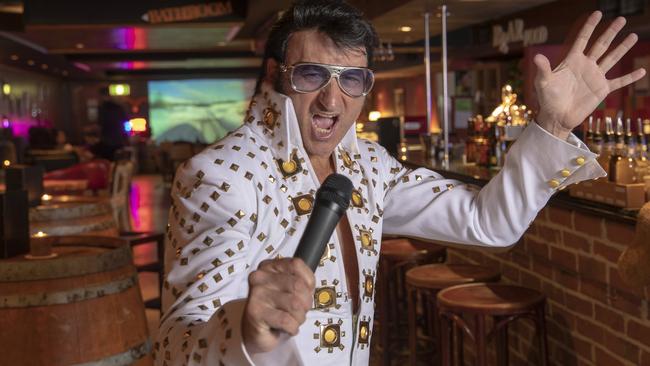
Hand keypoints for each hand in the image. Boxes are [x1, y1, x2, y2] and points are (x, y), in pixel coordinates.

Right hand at [242, 258, 314, 352]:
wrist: (257, 332)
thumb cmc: (278, 309)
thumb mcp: (291, 289)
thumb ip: (301, 281)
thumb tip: (310, 285)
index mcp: (269, 266)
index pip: (296, 264)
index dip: (308, 282)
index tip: (304, 293)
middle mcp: (260, 277)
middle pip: (298, 285)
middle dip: (306, 303)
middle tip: (299, 311)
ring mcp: (256, 294)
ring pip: (295, 304)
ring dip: (299, 317)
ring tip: (291, 320)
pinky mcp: (255, 312)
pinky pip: (287, 321)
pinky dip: (292, 328)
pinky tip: (286, 328)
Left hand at [534, 11, 645, 139]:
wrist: (556, 117)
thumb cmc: (547, 99)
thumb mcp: (543, 83)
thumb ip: (543, 69)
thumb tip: (537, 57)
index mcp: (572, 61)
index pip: (582, 40)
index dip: (589, 27)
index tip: (597, 13)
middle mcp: (586, 65)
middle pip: (601, 45)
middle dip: (611, 32)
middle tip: (622, 19)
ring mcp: (595, 77)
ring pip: (612, 59)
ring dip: (622, 48)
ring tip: (633, 36)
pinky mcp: (602, 90)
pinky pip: (619, 82)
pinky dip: (630, 78)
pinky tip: (642, 71)